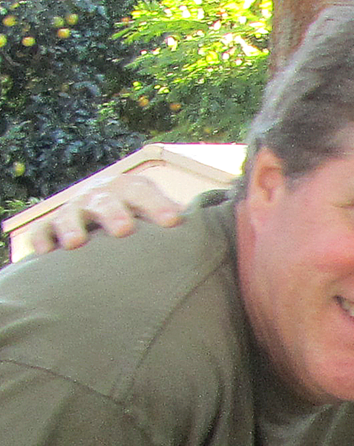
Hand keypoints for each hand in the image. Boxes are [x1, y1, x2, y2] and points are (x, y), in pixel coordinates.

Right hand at [29, 172, 183, 253]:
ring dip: (72, 226)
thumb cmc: (138, 216)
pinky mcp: (50, 229)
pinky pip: (42, 234)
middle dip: (113, 212)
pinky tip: (44, 255)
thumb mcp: (157, 212)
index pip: (143, 191)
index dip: (157, 204)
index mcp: (130, 190)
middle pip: (106, 200)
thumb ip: (178, 217)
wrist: (99, 211)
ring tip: (76, 244)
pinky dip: (41, 241)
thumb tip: (219, 223)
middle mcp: (100, 196)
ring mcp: (73, 211)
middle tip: (123, 230)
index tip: (173, 222)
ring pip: (69, 215)